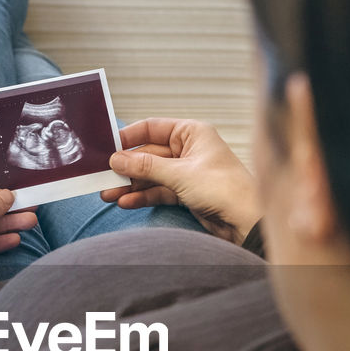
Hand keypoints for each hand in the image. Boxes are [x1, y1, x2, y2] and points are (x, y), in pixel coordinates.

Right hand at [102, 118, 260, 243]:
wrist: (247, 222)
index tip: (106, 148)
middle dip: (125, 167)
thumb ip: (146, 166)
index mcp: (191, 132)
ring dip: (130, 184)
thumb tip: (116, 159)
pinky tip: (126, 202)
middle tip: (102, 176)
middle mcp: (188, 149)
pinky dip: (142, 196)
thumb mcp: (180, 174)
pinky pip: (158, 191)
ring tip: (108, 194)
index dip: (128, 137)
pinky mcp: (185, 193)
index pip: (151, 128)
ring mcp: (186, 172)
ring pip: (150, 175)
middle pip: (148, 154)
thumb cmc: (224, 188)